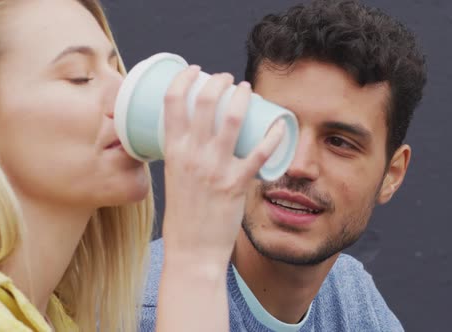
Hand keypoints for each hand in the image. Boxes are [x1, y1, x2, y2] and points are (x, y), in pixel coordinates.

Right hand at [160, 65, 284, 268]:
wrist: (192, 250)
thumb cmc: (183, 216)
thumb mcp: (173, 178)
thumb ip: (182, 156)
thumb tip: (193, 137)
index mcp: (172, 151)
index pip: (172, 101)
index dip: (184, 79)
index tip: (194, 70)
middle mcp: (192, 155)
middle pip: (204, 101)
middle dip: (217, 80)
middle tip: (226, 79)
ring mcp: (215, 168)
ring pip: (232, 118)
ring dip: (242, 96)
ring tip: (247, 90)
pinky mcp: (237, 183)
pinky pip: (260, 152)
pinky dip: (273, 134)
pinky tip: (280, 124)